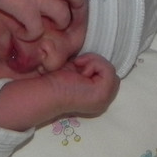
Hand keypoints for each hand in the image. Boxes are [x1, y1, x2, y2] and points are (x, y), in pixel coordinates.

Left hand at [0, 53, 119, 130]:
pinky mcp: (103, 93)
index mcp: (96, 97)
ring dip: (93, 63)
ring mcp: (105, 99)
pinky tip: (80, 72)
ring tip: (78, 69)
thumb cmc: (55, 79)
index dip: (93, 66)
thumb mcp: (75, 69)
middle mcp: (103, 101)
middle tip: (77, 67)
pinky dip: (94, 64)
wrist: (46, 90)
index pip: (107, 75)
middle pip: (110, 72)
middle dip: (95, 64)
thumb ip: (87, 65)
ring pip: (110, 69)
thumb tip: (90, 55)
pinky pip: (108, 69)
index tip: (76, 68)